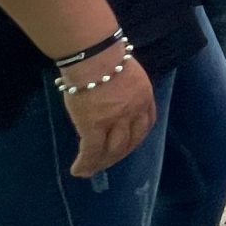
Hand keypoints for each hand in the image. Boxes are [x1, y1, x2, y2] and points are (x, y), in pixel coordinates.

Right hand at [64, 55, 156, 177]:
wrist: (94, 56)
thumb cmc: (106, 56)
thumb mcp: (126, 72)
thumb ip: (124, 87)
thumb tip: (112, 94)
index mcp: (144, 96)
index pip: (146, 123)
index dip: (137, 136)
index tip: (128, 143)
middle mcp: (134, 112)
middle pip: (131, 140)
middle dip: (120, 154)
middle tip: (107, 161)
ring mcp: (115, 121)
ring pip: (113, 150)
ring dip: (103, 162)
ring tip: (92, 169)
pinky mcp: (94, 126)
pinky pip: (92, 151)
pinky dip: (86, 163)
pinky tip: (79, 170)